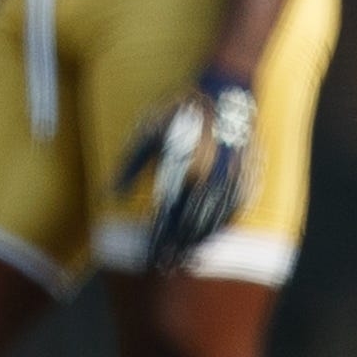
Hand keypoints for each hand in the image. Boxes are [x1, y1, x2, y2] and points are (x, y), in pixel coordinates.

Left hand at [119, 75, 257, 270]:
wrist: (227, 89)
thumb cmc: (181, 109)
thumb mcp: (149, 131)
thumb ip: (131, 165)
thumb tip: (111, 195)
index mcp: (181, 170)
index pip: (167, 218)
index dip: (160, 241)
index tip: (153, 260)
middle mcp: (206, 180)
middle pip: (190, 225)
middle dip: (178, 249)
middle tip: (169, 267)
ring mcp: (229, 179)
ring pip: (214, 222)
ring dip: (200, 243)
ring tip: (190, 260)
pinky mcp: (245, 175)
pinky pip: (234, 210)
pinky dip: (222, 227)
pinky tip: (214, 236)